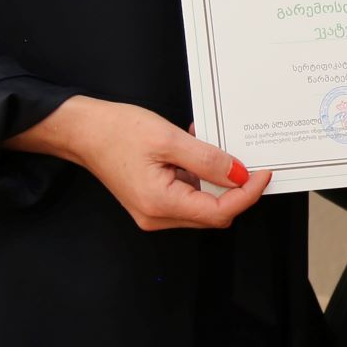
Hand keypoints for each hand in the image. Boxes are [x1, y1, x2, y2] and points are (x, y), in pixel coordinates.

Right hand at [8, 95, 268, 230]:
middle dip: (235, 188)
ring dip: (216, 180)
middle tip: (248, 160)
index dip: (247, 194)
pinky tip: (197, 150)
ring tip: (215, 148)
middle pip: (213, 213)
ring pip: (202, 203)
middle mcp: (157, 215)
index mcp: (160, 204)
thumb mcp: (169, 139)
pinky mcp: (151, 200)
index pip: (219, 212)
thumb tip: (238, 174)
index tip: (263, 173)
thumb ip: (207, 159)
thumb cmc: (115, 132)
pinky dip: (199, 175)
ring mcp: (153, 211)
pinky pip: (187, 194)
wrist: (82, 131)